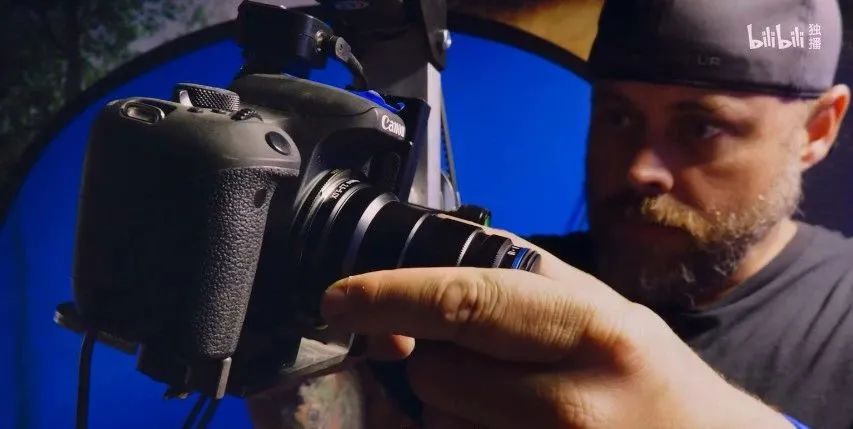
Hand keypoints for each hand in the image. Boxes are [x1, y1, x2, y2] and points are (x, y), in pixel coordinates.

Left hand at [321, 230, 791, 428]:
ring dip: (450, 405)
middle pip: (432, 371)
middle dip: (431, 359)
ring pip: (437, 421)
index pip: (466, 303)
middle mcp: (568, 400)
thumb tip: (440, 255)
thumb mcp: (604, 308)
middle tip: (475, 357)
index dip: (389, 298)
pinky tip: (504, 425)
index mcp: (588, 330)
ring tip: (511, 401)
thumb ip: (526, 277)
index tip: (340, 299)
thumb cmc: (649, 374)